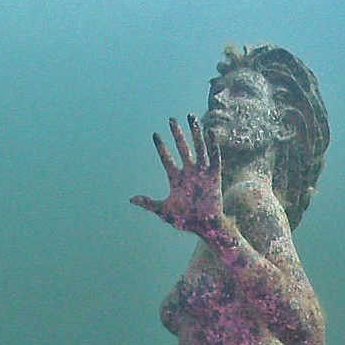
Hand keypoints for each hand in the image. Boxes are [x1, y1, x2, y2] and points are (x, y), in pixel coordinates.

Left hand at [131, 115, 223, 238]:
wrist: (205, 226)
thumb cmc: (185, 220)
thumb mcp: (164, 211)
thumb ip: (149, 203)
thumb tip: (131, 199)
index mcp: (176, 179)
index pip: (167, 159)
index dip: (161, 147)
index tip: (155, 134)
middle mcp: (189, 172)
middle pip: (182, 148)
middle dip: (177, 133)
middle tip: (171, 119)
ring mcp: (202, 173)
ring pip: (198, 148)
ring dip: (194, 133)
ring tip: (190, 117)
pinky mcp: (214, 176)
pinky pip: (214, 158)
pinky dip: (212, 146)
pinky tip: (208, 133)